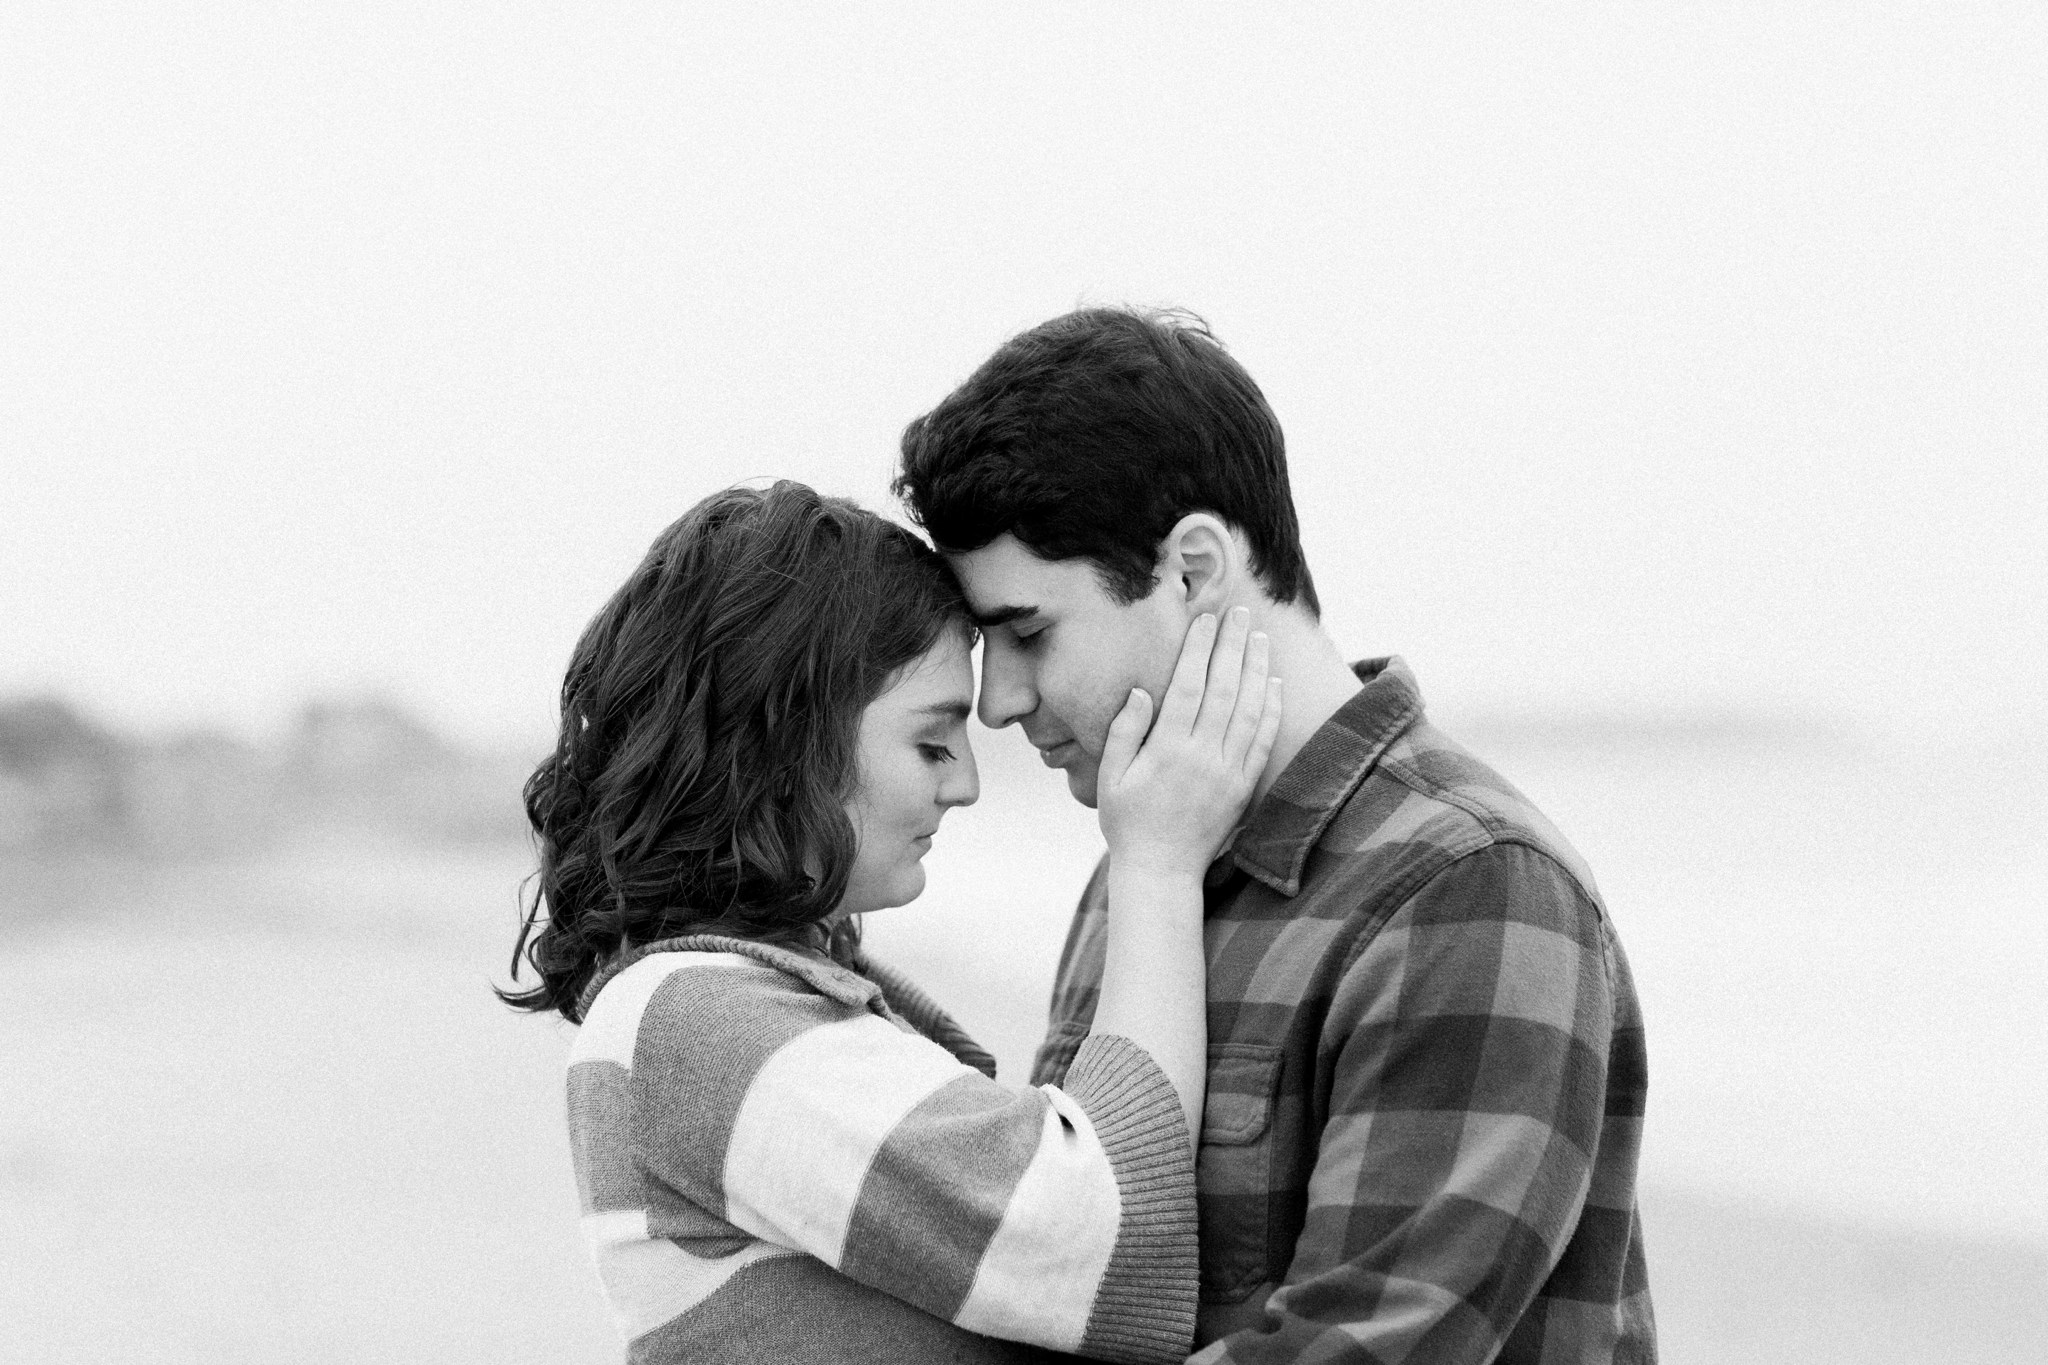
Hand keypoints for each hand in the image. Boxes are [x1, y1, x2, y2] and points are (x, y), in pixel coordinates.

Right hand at [1096, 607, 1282, 875]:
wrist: (1162, 871)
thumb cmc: (1127, 822)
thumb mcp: (1110, 777)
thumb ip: (1124, 732)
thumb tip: (1141, 692)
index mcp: (1167, 750)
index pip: (1188, 686)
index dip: (1198, 649)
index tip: (1204, 619)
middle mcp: (1203, 757)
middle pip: (1224, 688)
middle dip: (1231, 645)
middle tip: (1238, 612)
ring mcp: (1228, 772)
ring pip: (1250, 709)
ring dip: (1256, 668)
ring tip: (1258, 637)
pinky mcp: (1244, 786)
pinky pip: (1264, 740)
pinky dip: (1272, 709)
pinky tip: (1273, 683)